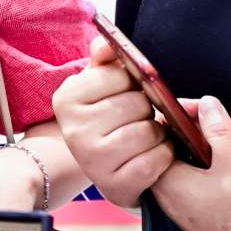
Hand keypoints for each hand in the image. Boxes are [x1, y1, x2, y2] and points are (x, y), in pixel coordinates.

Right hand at [52, 37, 171, 202]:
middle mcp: (74, 131)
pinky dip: (164, 157)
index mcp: (66, 99)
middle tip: (139, 118)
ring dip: (159, 134)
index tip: (125, 92)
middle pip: (138, 105)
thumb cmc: (106, 117)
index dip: (133, 82)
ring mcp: (92, 161)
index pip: (121, 75)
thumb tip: (106, 43)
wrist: (102, 164)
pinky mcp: (114, 187)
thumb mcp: (98, 85)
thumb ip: (104, 59)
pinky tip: (153, 155)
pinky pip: (155, 162)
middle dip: (148, 109)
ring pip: (149, 133)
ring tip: (147, 136)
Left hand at [149, 97, 230, 230]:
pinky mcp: (190, 211)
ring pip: (177, 161)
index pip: (157, 135)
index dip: (178, 114)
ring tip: (220, 139)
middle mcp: (164, 194)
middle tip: (213, 120)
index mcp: (166, 181)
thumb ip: (219, 132)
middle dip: (188, 128)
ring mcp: (176, 204)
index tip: (202, 108)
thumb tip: (207, 103)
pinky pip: (186, 177)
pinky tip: (221, 161)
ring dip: (197, 145)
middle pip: (165, 146)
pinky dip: (200, 164)